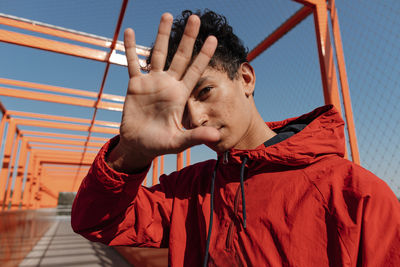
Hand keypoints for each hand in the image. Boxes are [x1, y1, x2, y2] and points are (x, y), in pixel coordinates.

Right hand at [108, 13, 219, 171]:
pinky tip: (128, 31)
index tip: (213, 38)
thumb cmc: (160, 144)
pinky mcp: (135, 85)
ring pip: (157, 54)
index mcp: (180, 95)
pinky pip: (133, 63)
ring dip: (161, 35)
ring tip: (166, 15)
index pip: (195, 70)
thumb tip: (217, 136)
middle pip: (180, 56)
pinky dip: (130, 48)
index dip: (203, 55)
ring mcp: (152, 82)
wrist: (138, 145)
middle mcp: (168, 84)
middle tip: (195, 18)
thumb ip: (196, 137)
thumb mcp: (179, 142)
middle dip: (187, 38)